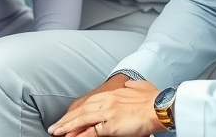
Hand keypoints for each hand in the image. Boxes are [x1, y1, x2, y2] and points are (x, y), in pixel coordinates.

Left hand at [48, 80, 162, 136]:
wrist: (161, 105)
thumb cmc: (154, 98)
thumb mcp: (140, 86)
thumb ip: (132, 86)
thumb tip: (130, 84)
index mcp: (113, 93)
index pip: (89, 102)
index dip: (76, 110)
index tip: (68, 116)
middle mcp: (107, 101)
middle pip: (81, 111)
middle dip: (66, 119)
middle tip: (54, 127)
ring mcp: (107, 113)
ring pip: (81, 120)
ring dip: (67, 127)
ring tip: (56, 132)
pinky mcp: (111, 125)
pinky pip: (91, 132)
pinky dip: (79, 135)